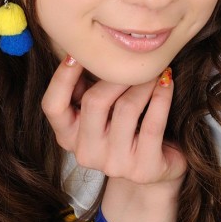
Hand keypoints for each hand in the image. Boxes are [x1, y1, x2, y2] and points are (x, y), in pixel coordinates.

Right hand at [42, 58, 185, 186]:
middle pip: (94, 102)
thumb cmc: (125, 129)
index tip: (77, 53)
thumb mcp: (100, 112)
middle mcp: (86, 153)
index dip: (62, 77)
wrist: (155, 172)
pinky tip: (167, 82)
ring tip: (154, 71)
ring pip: (126, 108)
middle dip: (115, 76)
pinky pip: (153, 123)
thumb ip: (86, 87)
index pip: (53, 106)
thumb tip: (86, 50)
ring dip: (143, 83)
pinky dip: (161, 96)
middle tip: (132, 62)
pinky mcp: (143, 169)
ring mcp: (114, 164)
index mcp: (68, 137)